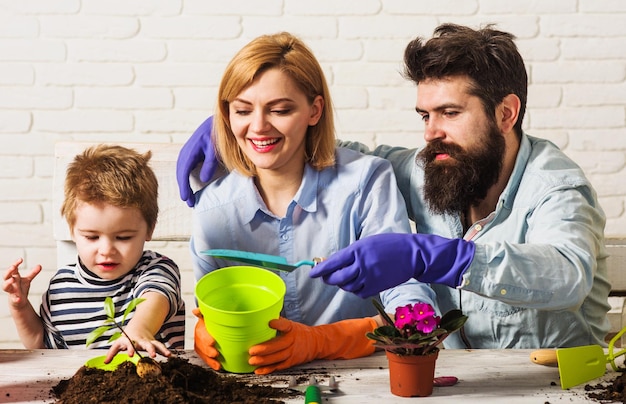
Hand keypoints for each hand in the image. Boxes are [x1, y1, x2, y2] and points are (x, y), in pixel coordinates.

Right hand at [3, 258, 41, 308]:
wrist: (18, 301)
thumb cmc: (21, 288)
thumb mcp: (28, 279)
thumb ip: (33, 273)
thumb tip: (40, 265)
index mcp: (14, 277)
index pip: (13, 269)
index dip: (16, 263)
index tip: (21, 259)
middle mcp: (11, 283)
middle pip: (6, 276)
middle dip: (8, 271)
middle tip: (13, 267)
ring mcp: (11, 291)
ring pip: (5, 287)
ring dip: (8, 283)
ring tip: (12, 280)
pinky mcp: (14, 299)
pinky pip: (13, 299)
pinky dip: (16, 299)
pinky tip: (19, 299)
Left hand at [104, 334, 169, 363]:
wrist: (139, 326)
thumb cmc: (127, 337)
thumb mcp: (118, 343)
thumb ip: (112, 352)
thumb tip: (105, 362)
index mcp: (131, 340)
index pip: (130, 343)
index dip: (130, 349)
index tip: (131, 354)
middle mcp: (141, 340)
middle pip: (146, 344)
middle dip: (150, 349)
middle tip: (153, 355)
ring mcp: (148, 341)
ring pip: (156, 344)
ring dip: (161, 349)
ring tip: (167, 354)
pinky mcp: (154, 342)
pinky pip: (160, 346)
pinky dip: (165, 350)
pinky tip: (170, 355)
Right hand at [177, 116, 217, 206]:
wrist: (216, 123)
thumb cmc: (217, 135)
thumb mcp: (216, 149)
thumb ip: (210, 163)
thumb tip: (203, 180)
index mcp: (190, 151)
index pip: (184, 172)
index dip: (184, 186)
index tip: (186, 198)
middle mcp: (185, 152)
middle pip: (180, 173)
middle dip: (183, 189)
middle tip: (190, 203)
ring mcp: (186, 152)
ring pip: (181, 171)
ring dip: (184, 184)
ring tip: (190, 198)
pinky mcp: (190, 154)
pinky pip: (184, 168)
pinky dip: (185, 178)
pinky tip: (190, 186)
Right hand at [192, 308, 220, 369]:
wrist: (208, 323)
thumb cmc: (209, 319)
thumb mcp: (207, 313)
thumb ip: (202, 311)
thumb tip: (195, 310)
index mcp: (200, 328)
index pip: (201, 334)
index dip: (206, 338)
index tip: (213, 342)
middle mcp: (198, 337)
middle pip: (201, 346)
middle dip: (208, 351)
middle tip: (215, 354)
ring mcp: (200, 345)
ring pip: (202, 354)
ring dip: (209, 360)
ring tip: (218, 365)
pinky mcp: (203, 351)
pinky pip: (205, 358)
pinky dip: (210, 363)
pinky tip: (217, 367)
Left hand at [248, 317, 375, 374]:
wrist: (317, 343)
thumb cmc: (302, 333)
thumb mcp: (292, 324)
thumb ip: (279, 322)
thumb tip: (264, 316)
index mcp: (292, 329)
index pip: (285, 325)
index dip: (278, 323)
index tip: (270, 322)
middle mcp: (292, 341)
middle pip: (278, 345)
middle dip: (264, 349)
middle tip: (252, 350)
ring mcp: (292, 353)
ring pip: (277, 358)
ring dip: (264, 360)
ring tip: (252, 361)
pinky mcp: (291, 362)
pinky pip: (278, 366)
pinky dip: (268, 369)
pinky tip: (259, 370)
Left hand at [310, 233, 474, 297]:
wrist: (411, 254)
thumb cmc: (388, 245)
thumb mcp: (367, 243)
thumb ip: (351, 253)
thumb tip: (334, 263)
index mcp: (357, 251)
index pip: (332, 263)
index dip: (320, 269)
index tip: (312, 273)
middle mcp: (361, 265)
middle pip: (337, 278)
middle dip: (328, 278)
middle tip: (326, 277)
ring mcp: (369, 278)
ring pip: (347, 286)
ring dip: (342, 283)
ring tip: (345, 277)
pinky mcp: (376, 288)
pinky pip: (359, 292)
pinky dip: (355, 289)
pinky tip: (358, 282)